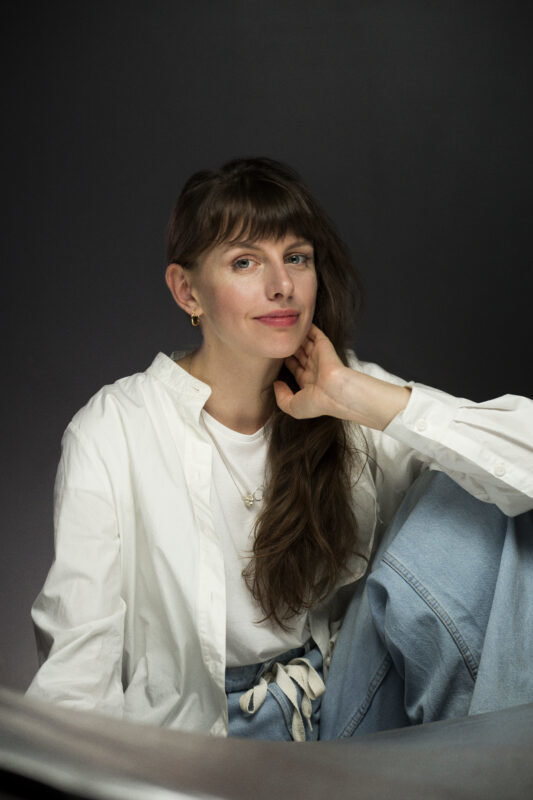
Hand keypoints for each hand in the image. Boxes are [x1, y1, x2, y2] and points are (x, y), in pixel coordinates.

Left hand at [274, 324, 410, 429]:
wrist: (335, 392)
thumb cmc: (317, 402)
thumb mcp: (293, 407)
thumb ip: (281, 397)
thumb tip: (276, 384)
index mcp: (308, 383)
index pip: (295, 368)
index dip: (284, 362)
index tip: (273, 356)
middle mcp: (314, 368)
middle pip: (299, 354)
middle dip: (289, 347)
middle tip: (275, 339)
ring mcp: (319, 356)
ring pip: (305, 343)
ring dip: (295, 337)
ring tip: (282, 329)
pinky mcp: (324, 346)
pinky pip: (314, 333)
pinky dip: (307, 328)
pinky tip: (295, 322)